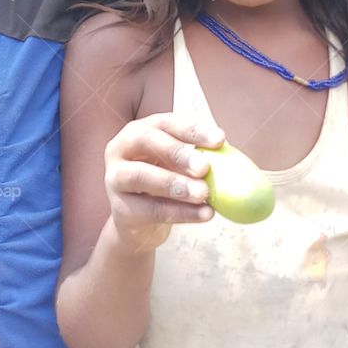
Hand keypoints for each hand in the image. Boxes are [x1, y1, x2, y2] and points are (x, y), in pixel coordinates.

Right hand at [104, 113, 221, 252]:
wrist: (138, 224)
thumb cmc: (162, 184)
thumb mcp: (177, 166)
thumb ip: (198, 158)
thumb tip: (232, 155)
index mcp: (139, 131)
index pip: (166, 123)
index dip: (193, 130)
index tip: (220, 140)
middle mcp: (121, 149)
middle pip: (146, 141)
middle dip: (177, 152)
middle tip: (204, 167)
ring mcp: (115, 178)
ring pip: (142, 176)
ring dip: (176, 185)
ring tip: (204, 194)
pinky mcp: (119, 208)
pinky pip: (150, 209)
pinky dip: (181, 213)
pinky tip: (205, 214)